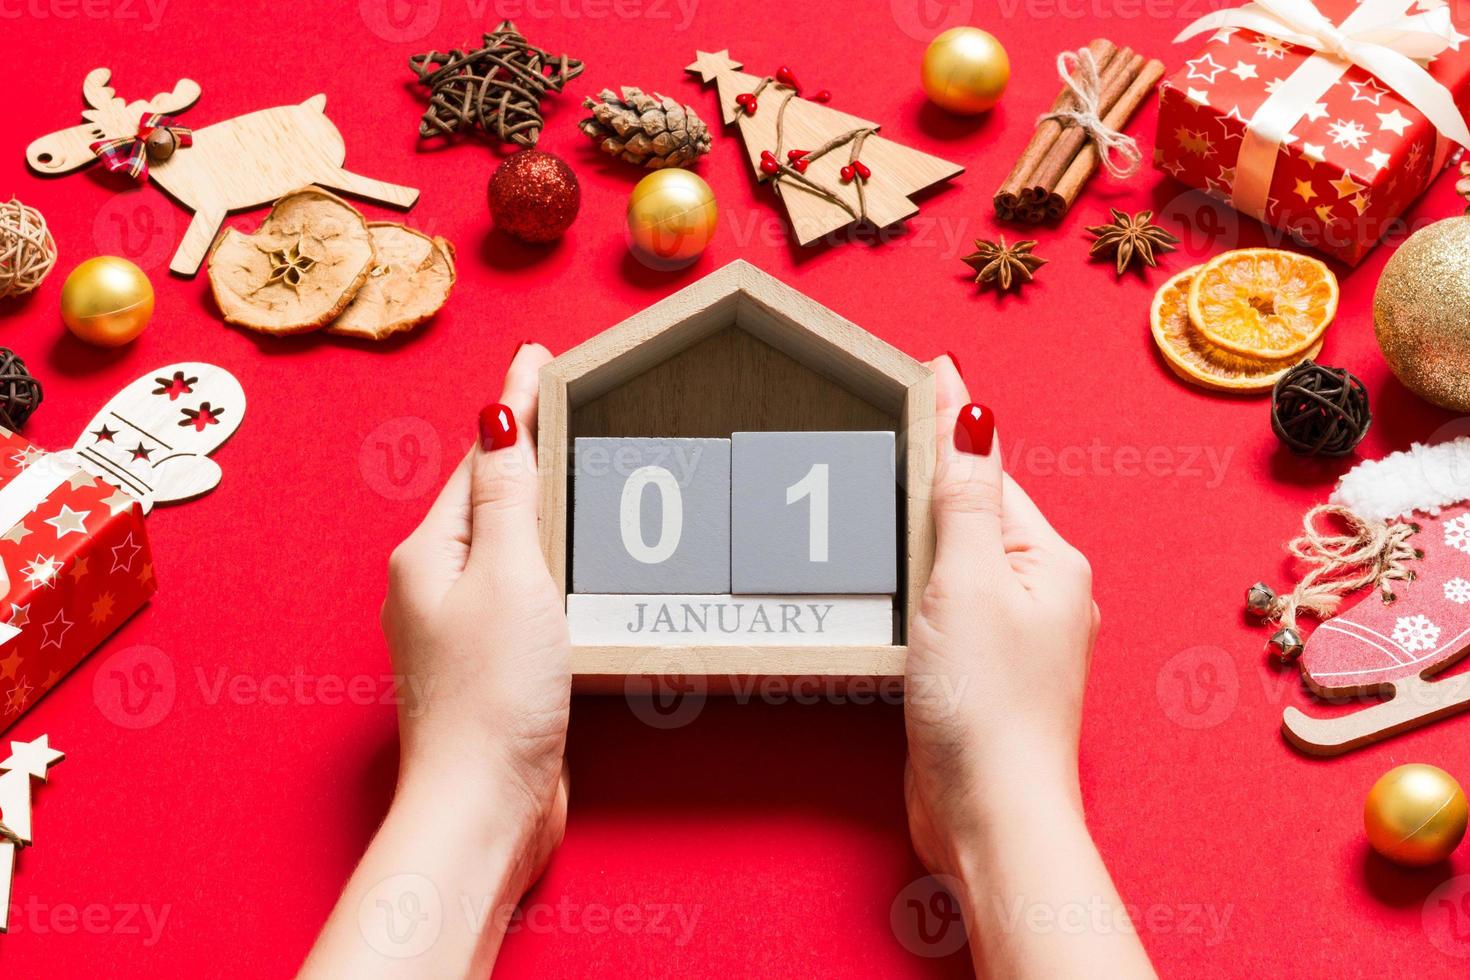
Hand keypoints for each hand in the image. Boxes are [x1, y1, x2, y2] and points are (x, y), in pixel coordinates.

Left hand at [381, 342, 569, 886]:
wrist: (485, 806)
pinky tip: (575, 564)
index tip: (536, 357)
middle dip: (523, 453)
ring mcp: (460, 629)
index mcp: (428, 555)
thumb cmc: (493, 696)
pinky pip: (521, 592)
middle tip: (562, 401)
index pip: (478, 462)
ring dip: (539, 508)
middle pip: (487, 500)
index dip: (512, 409)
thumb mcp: (510, 576)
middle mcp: (434, 587)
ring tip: (575, 468)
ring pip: (505, 547)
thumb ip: (509, 496)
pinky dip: (548, 564)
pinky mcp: (490, 665)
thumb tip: (494, 419)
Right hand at [903, 356, 1151, 976]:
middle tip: (897, 411)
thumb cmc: (985, 705)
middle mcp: (1043, 594)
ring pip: (960, 560)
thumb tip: (974, 416)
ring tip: (886, 479)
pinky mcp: (982, 672)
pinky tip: (891, 572)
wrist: (989, 814)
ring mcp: (1014, 636)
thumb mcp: (968, 582)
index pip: (992, 474)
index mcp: (1053, 563)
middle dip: (937, 473)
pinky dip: (920, 579)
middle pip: (978, 514)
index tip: (928, 366)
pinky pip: (948, 603)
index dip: (952, 424)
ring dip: (924, 527)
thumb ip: (966, 498)